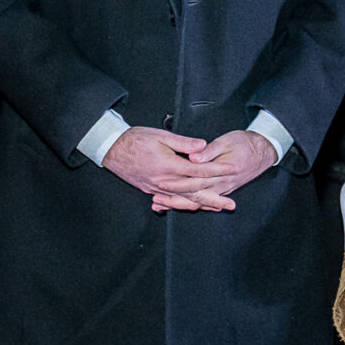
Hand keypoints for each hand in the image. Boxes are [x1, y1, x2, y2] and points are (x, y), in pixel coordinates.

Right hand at [102, 126, 220, 202]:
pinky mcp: (151, 190)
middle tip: (231, 204)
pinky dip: (184, 204)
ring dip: (202, 204)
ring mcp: (157, 188)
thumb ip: (183, 143)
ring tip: (217, 208)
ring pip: (184, 199)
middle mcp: (165, 180)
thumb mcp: (161, 136)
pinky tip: (193, 206)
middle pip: (195, 192)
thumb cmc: (135, 140)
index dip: (218, 170)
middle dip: (215, 198)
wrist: (112, 149)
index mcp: (169, 165)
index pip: (199, 169)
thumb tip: (203, 146)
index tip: (232, 169)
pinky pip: (171, 200)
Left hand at [146, 129, 279, 212]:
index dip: (177, 184)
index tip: (161, 184)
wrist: (263, 150)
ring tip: (160, 206)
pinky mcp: (222, 190)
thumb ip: (209, 151)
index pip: (196, 182)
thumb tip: (194, 158)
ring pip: (199, 203)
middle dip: (174, 200)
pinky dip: (190, 204)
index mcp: (221, 172)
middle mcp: (222, 185)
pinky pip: (204, 201)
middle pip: (194, 197)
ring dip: (179, 205)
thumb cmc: (244, 143)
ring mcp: (223, 189)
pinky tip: (176, 205)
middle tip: (156, 201)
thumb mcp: (226, 141)